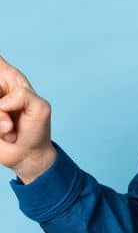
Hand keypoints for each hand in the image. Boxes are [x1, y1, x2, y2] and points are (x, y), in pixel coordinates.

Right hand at [0, 53, 56, 183]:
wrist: (27, 154)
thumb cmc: (36, 129)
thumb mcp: (40, 108)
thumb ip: (23, 96)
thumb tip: (1, 102)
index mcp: (11, 78)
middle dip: (2, 109)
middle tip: (10, 121)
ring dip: (0, 121)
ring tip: (9, 129)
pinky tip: (4, 134)